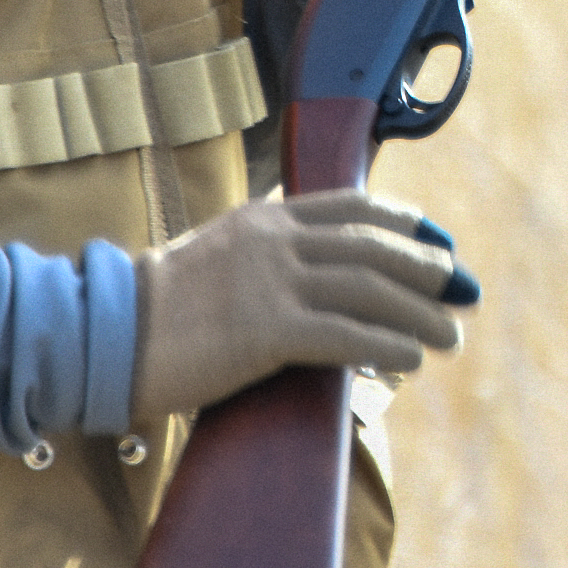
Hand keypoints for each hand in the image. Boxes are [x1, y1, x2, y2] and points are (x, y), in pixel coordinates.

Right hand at [128, 191, 477, 427]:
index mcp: (265, 219)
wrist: (105, 333)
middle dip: (427, 269)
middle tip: (462, 290)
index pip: (352, 207)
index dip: (404, 224)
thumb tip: (308, 277)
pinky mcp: (265, 329)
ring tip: (449, 336)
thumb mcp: (216, 257)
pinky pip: (345, 335)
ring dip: (419, 314)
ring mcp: (271, 282)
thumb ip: (263, 256)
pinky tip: (411, 360)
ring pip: (370, 290)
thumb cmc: (158, 310)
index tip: (437, 242)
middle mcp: (275, 241)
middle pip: (374, 247)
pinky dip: (387, 346)